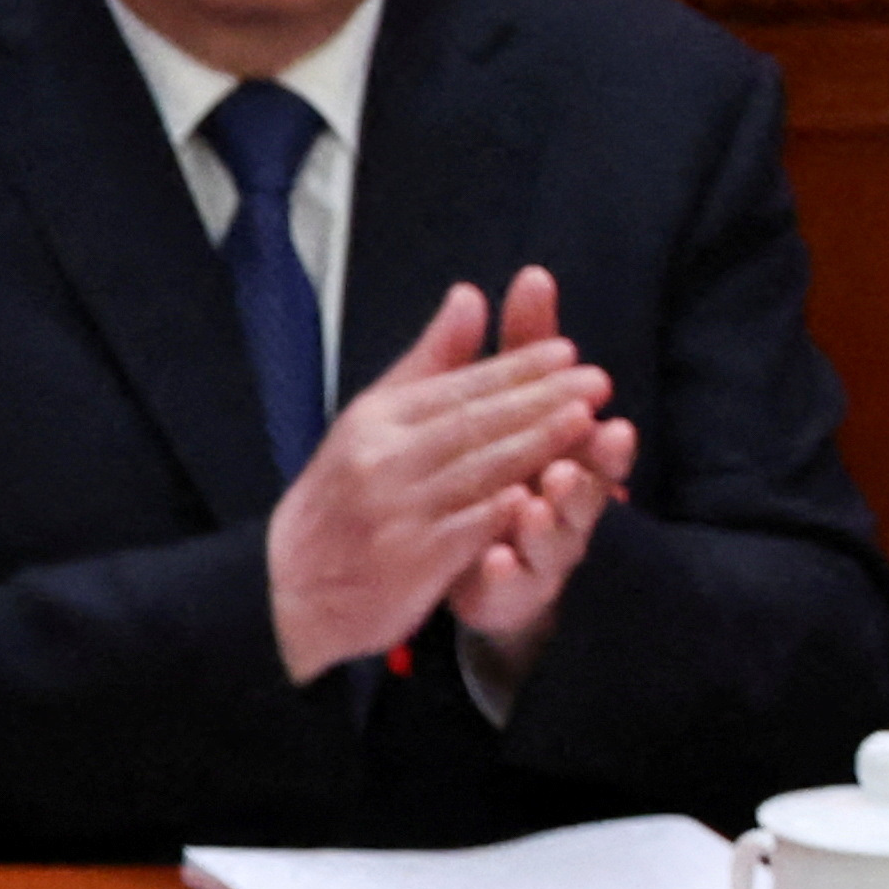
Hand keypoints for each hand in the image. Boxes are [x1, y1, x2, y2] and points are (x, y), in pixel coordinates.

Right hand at [265, 276, 623, 681]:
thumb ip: (429, 362)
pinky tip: (535, 495)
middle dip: (541, 400)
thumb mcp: (369, 422)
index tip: (567, 352)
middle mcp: (381, 460)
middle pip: (473, 423)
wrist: (292, 591)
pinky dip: (498, 512)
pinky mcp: (407, 562)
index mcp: (374, 421)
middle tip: (596, 381)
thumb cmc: (341, 502)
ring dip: (534, 446)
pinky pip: (462, 530)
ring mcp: (394, 512)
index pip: (456, 387)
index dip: (516, 369)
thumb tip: (470, 296)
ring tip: (584, 422)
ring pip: (475, 471)